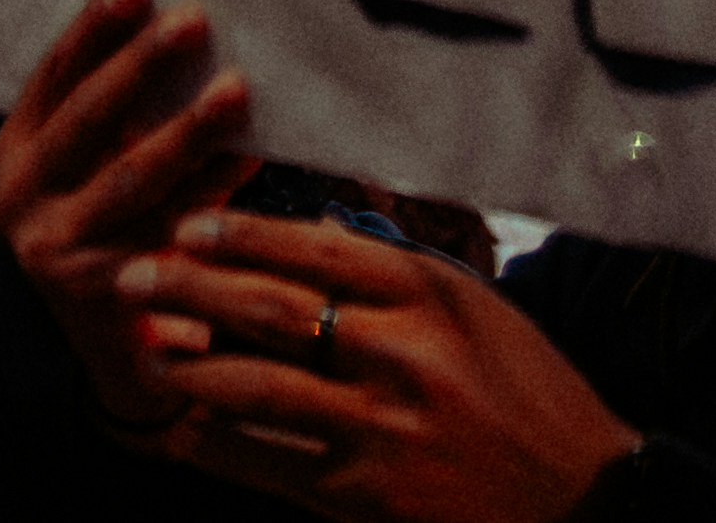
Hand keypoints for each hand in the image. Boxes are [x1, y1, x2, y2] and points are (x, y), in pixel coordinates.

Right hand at [0, 0, 260, 439]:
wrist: (88, 339)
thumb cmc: (98, 216)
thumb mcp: (79, 158)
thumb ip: (112, 101)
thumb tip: (180, 10)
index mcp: (14, 151)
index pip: (54, 75)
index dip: (94, 27)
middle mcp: (21, 200)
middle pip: (88, 119)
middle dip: (141, 66)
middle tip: (194, 19)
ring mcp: (55, 252)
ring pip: (129, 180)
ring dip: (186, 132)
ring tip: (236, 91)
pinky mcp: (100, 295)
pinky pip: (161, 233)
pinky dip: (207, 197)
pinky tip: (246, 161)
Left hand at [121, 208, 635, 517]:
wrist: (579, 497)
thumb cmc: (530, 394)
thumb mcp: (477, 310)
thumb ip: (401, 277)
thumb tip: (322, 238)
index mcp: (429, 292)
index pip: (317, 247)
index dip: (244, 233)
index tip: (192, 220)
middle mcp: (399, 351)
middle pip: (273, 308)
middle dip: (194, 287)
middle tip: (136, 271)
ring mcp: (378, 427)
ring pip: (259, 387)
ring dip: (194, 367)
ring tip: (150, 350)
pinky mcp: (365, 495)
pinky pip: (272, 463)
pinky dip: (221, 446)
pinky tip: (186, 431)